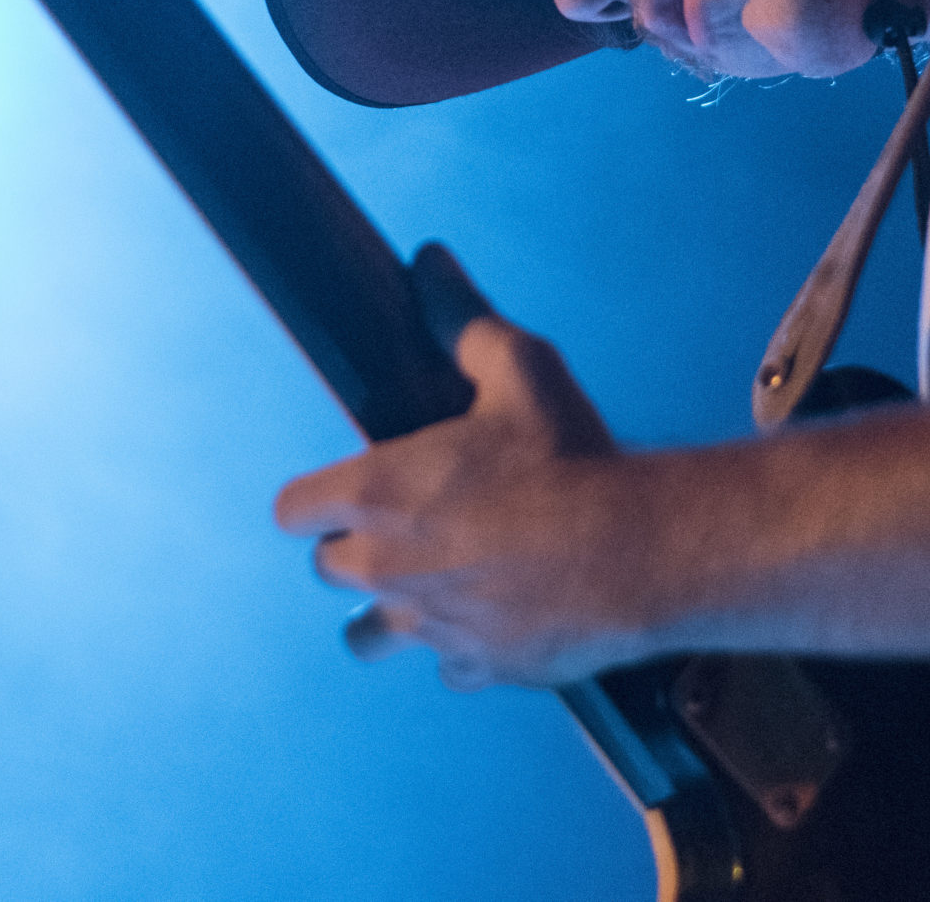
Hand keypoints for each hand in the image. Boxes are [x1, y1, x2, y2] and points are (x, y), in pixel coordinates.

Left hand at [273, 245, 648, 689]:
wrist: (637, 552)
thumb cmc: (571, 458)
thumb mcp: (521, 369)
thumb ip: (464, 323)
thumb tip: (429, 264)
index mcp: (376, 495)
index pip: (293, 511)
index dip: (316, 499)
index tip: (346, 491)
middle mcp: (386, 569)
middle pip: (327, 571)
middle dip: (357, 550)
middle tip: (409, 526)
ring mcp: (428, 626)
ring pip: (369, 636)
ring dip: (389, 613)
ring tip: (432, 586)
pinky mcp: (476, 666)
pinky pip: (447, 665)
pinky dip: (464, 646)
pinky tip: (499, 615)